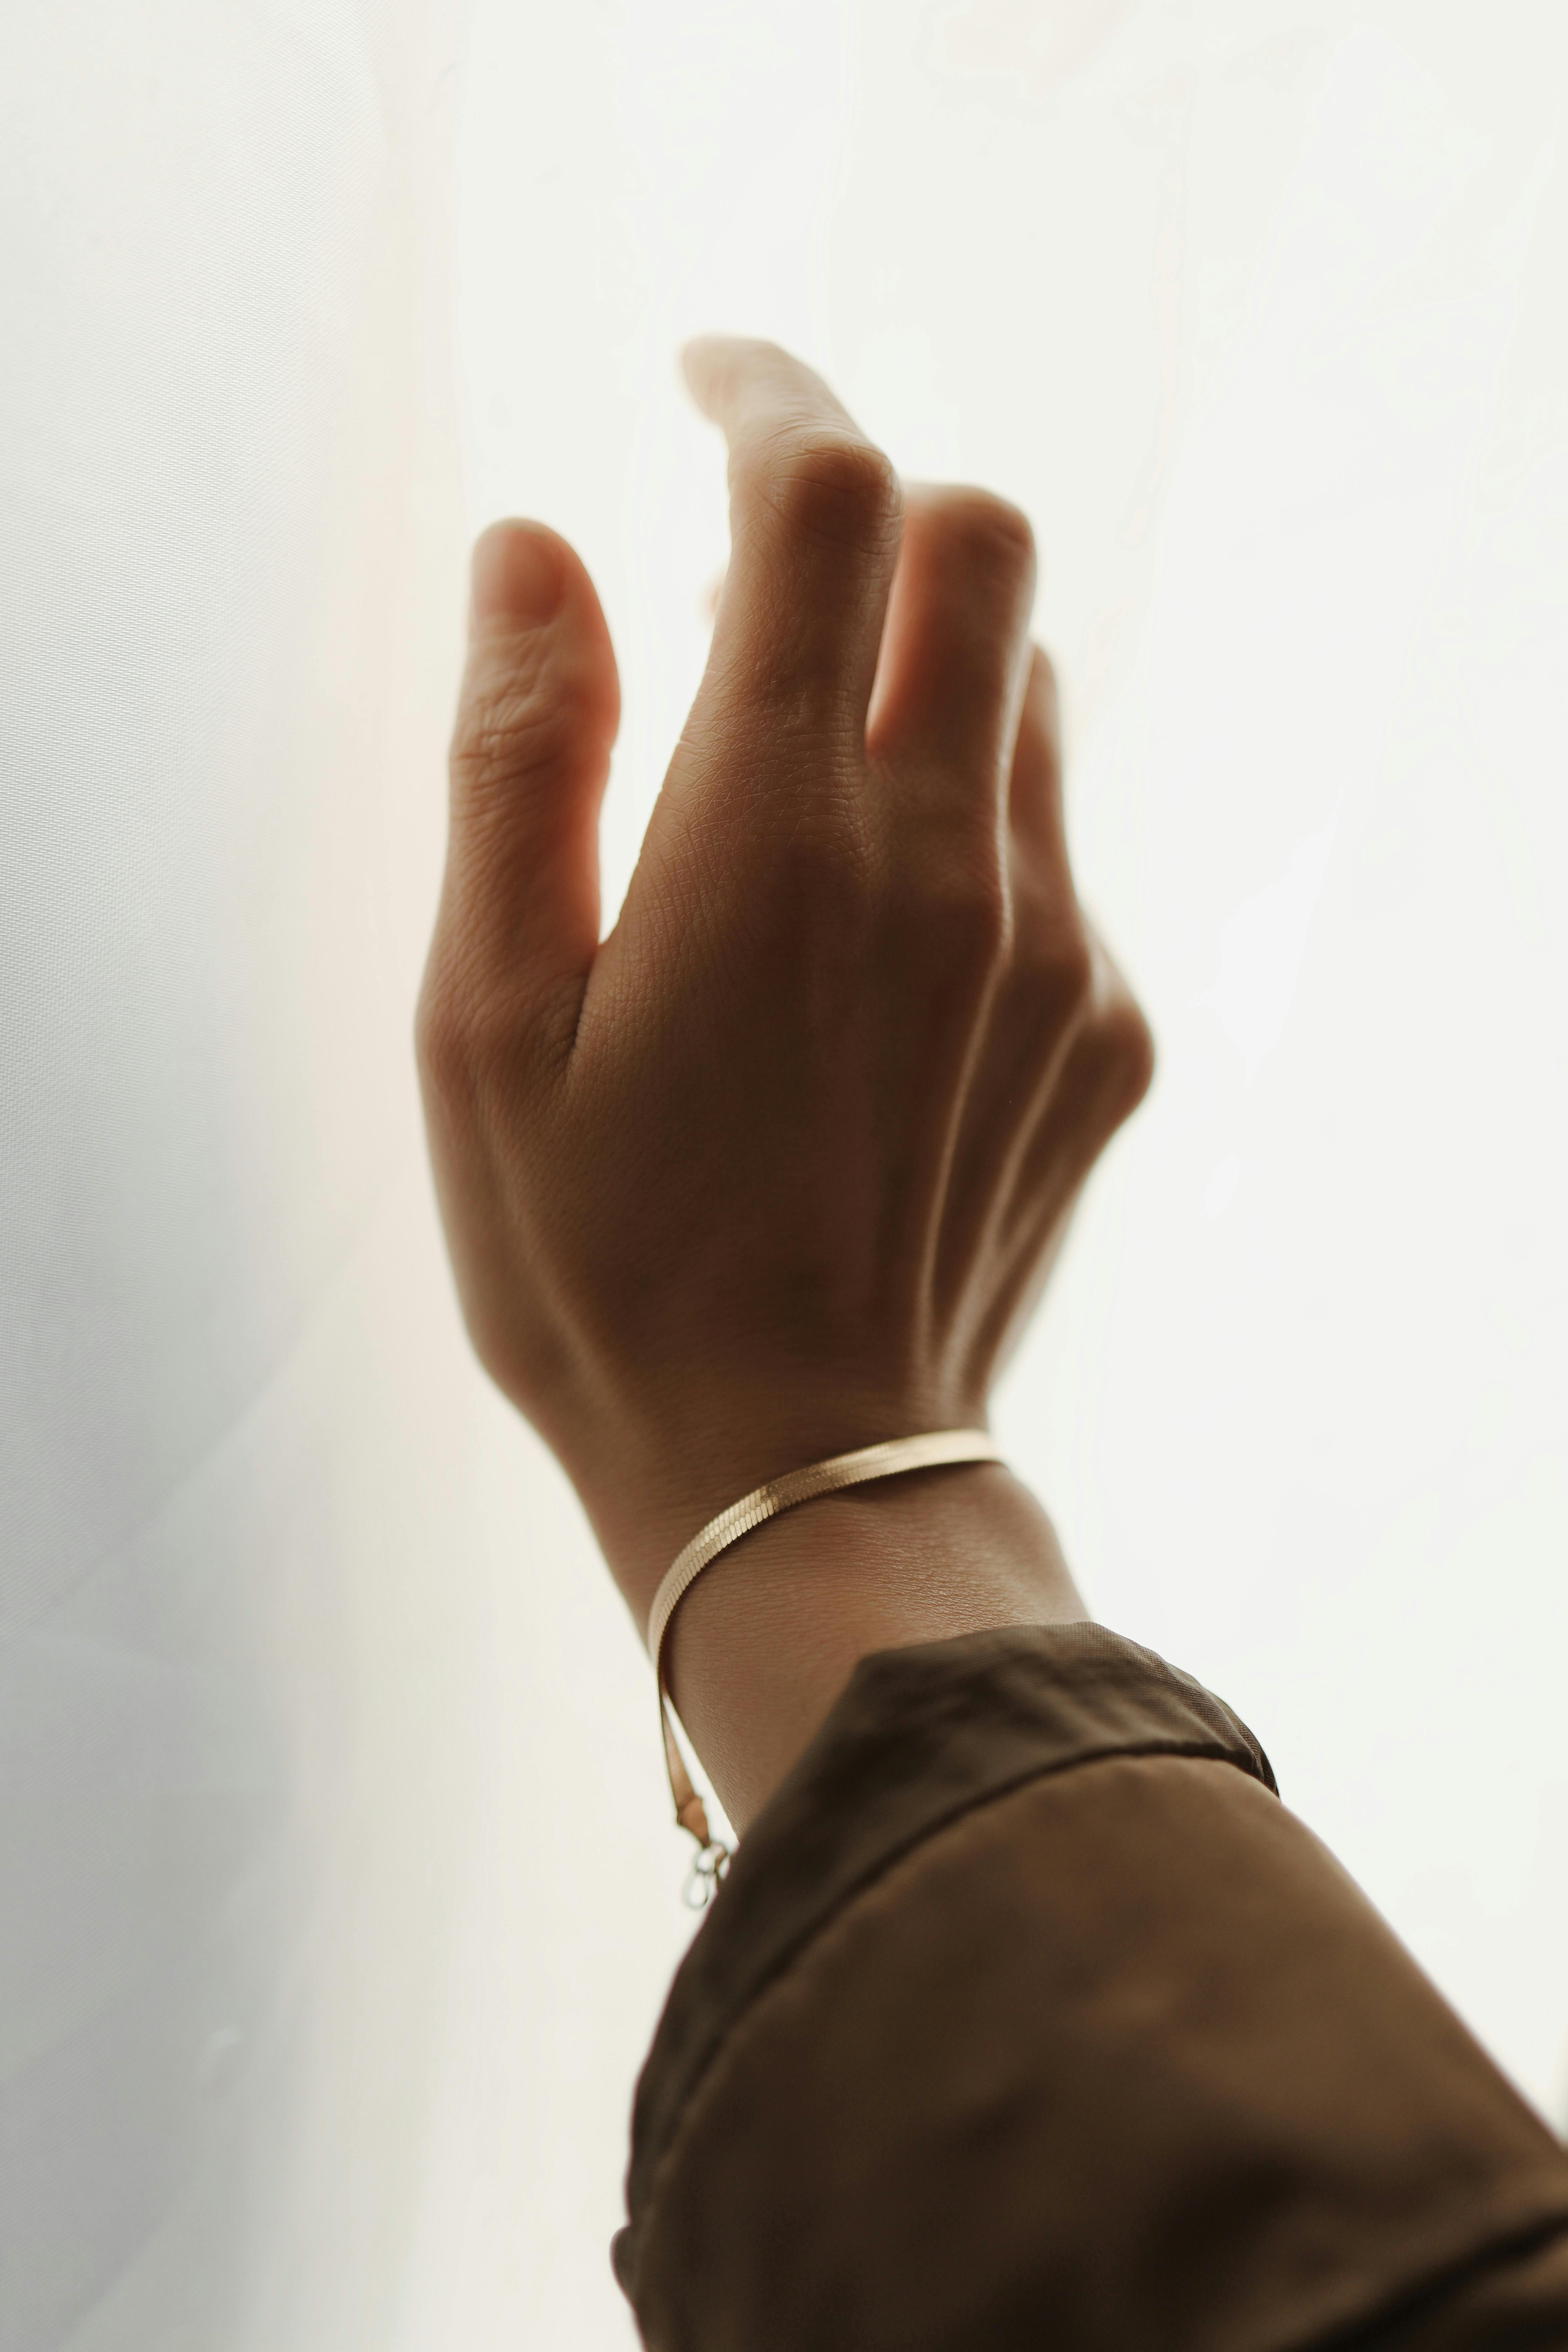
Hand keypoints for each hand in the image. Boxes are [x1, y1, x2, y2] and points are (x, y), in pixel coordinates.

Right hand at [416, 340, 1151, 1703]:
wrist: (798, 1474)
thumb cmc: (602, 1263)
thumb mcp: (485, 1021)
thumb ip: (518, 762)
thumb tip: (530, 549)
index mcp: (772, 838)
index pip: (822, 493)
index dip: (768, 391)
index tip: (709, 381)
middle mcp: (947, 862)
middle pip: (978, 544)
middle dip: (873, 501)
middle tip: (763, 558)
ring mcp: (1056, 946)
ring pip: (1031, 688)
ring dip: (923, 666)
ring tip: (803, 775)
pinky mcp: (1112, 1030)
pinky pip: (1062, 841)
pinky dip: (974, 814)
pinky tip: (880, 939)